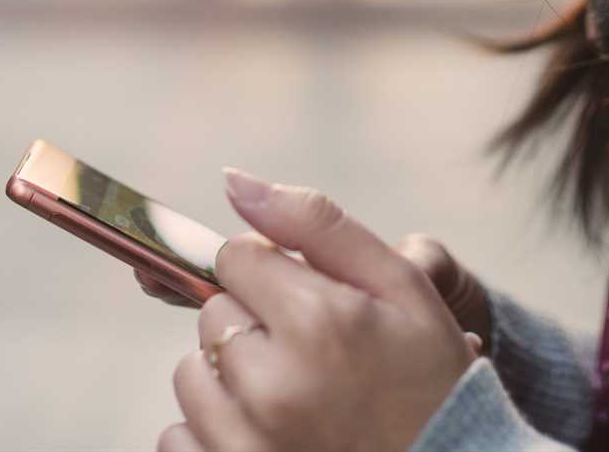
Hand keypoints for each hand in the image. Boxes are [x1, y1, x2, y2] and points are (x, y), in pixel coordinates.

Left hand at [155, 170, 480, 451]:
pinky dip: (212, 429)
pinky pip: (178, 436)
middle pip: (214, 314)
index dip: (272, 273)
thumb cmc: (431, 381)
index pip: (236, 259)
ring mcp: (246, 441)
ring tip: (292, 396)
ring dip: (230, 377)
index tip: (307, 302)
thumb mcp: (400, 287)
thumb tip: (234, 182)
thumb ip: (316, 225)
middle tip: (312, 356)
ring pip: (191, 374)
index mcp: (316, 323)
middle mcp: (272, 385)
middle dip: (254, 324)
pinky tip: (268, 431)